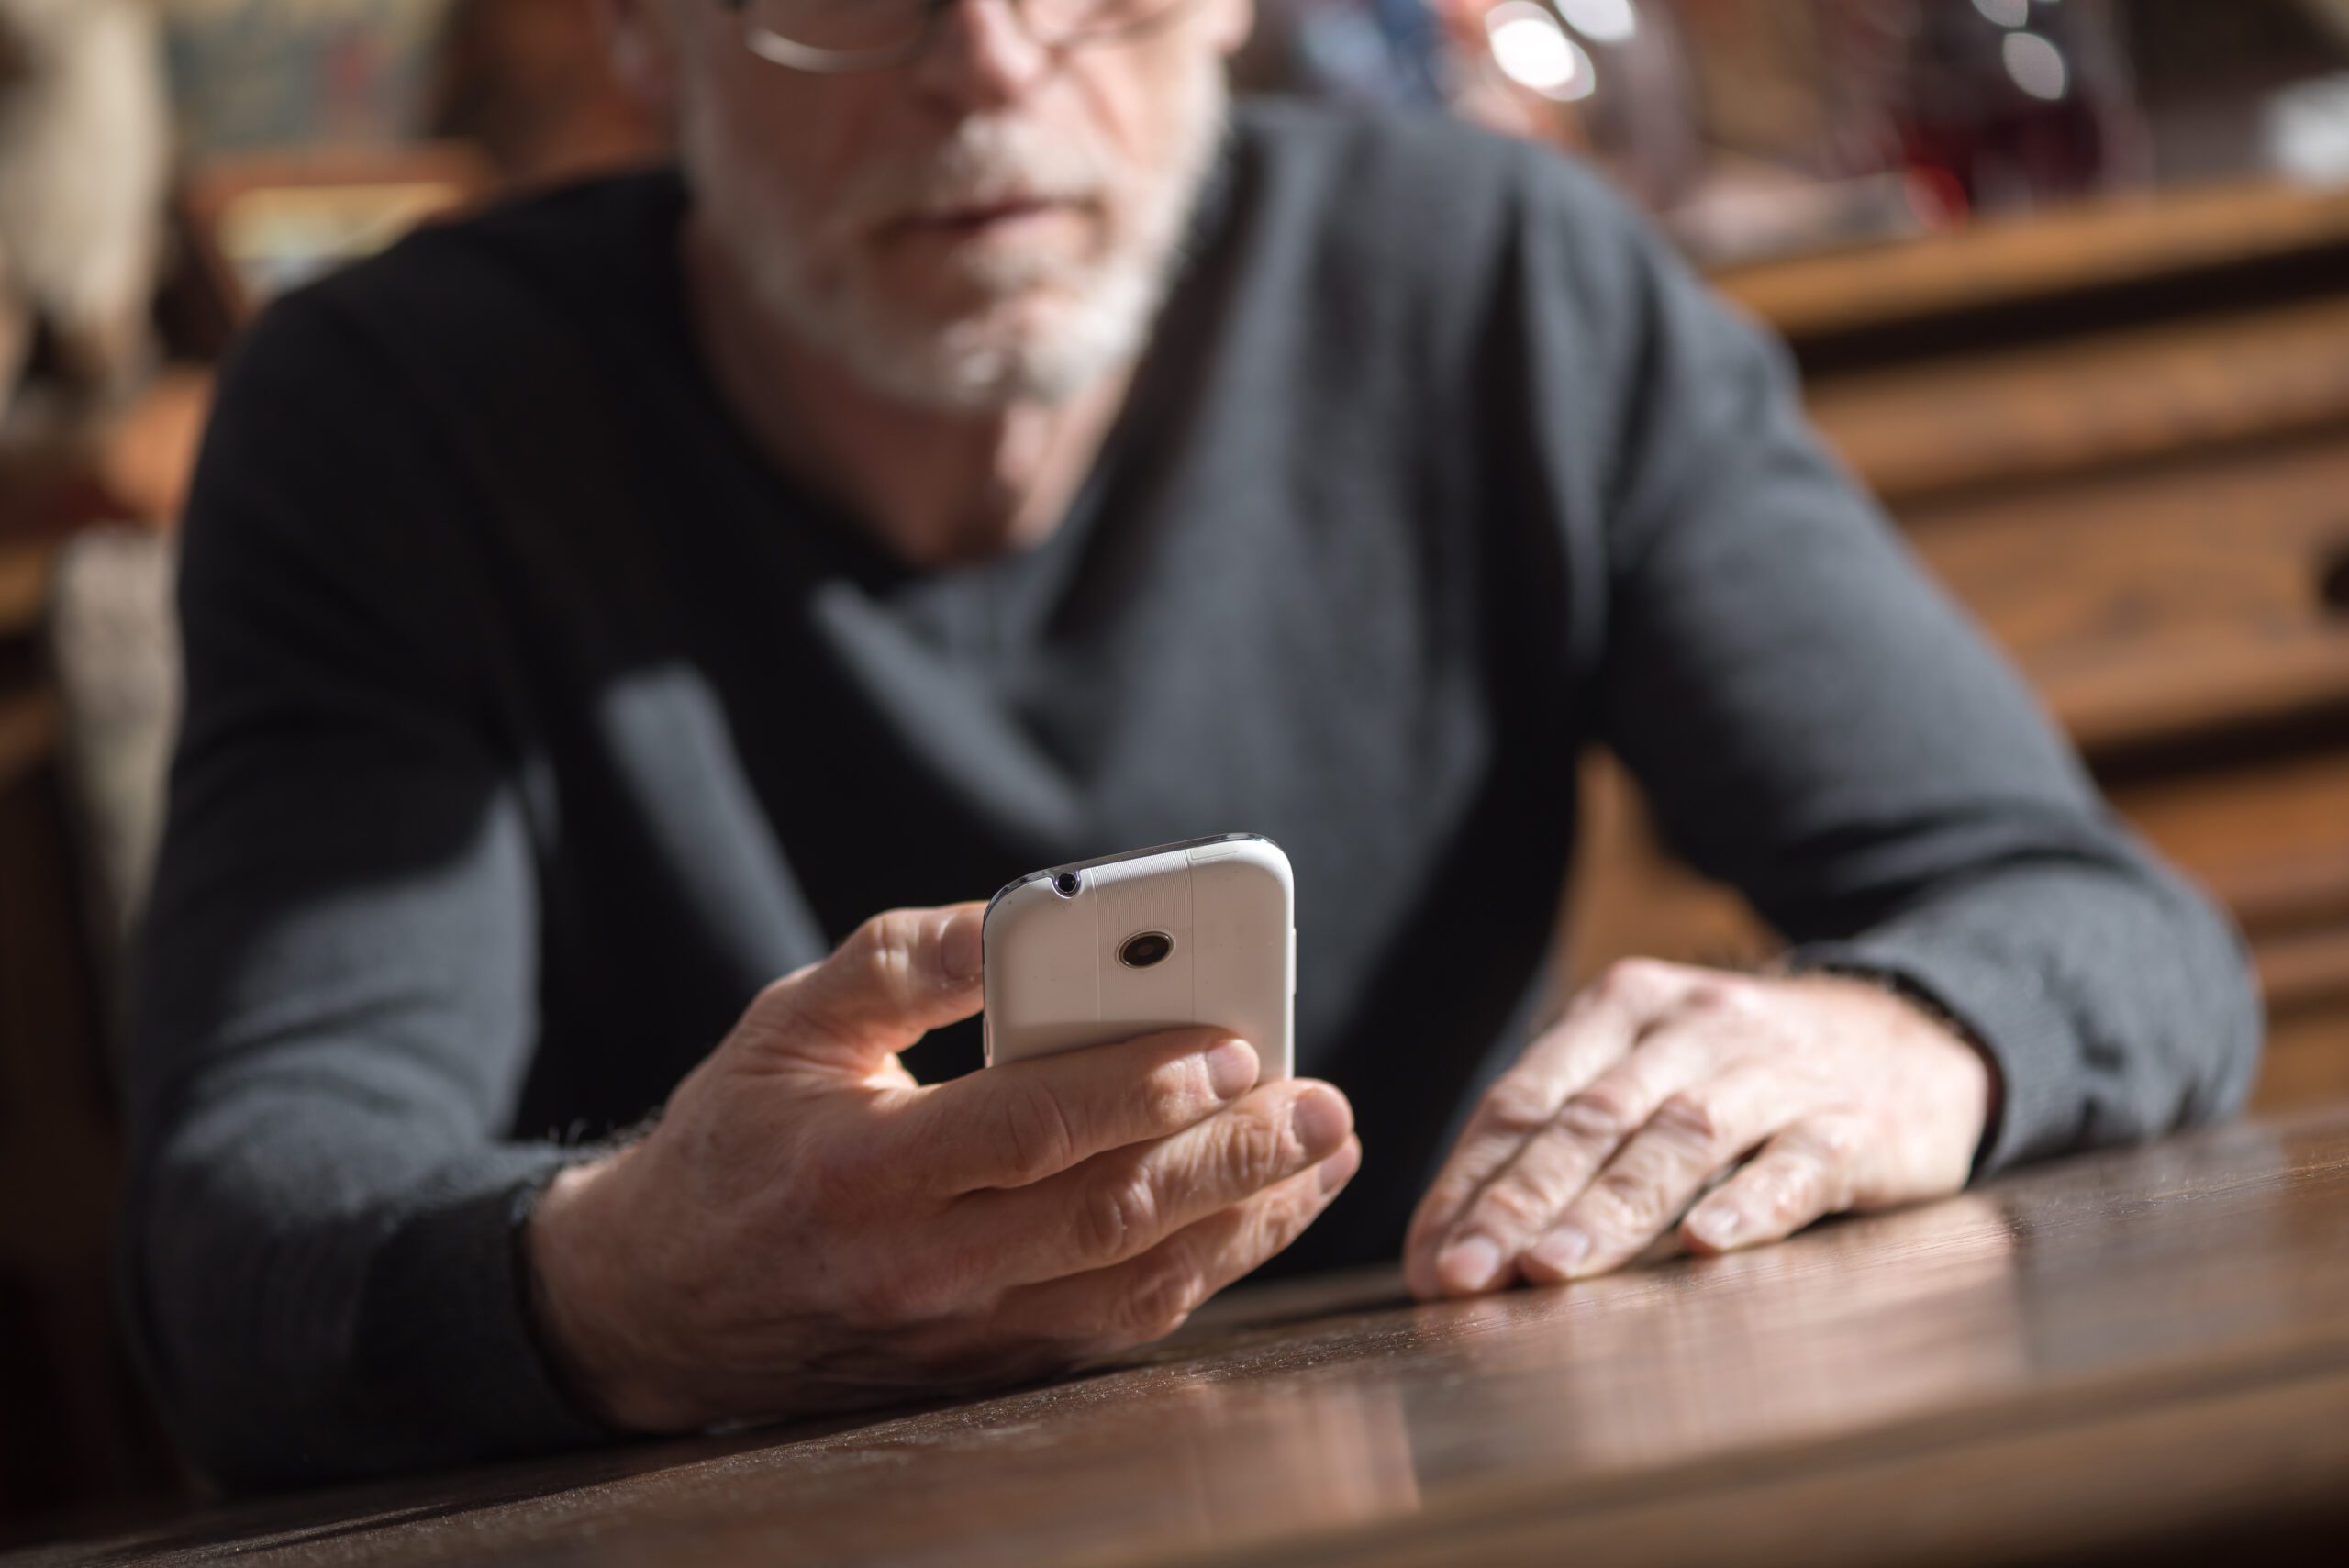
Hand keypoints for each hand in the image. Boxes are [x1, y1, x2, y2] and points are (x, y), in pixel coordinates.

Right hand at [525, 902, 1358, 1432]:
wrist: (656, 1308)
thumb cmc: (738, 1140)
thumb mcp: (789, 1024)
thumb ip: (902, 961)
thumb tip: (1022, 916)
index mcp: (865, 1173)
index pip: (1031, 1129)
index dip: (1140, 1087)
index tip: (1235, 1042)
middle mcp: (920, 1271)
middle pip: (1109, 1217)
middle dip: (1232, 1158)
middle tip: (1324, 1104)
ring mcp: (960, 1337)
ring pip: (1133, 1287)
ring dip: (1245, 1223)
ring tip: (1323, 1155)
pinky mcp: (986, 1371)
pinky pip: (1115, 1327)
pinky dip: (1200, 1272)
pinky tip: (1256, 1214)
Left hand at [1403, 959, 1992, 1298]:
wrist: (1914, 1033)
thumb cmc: (1746, 1076)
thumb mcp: (1651, 1071)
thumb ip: (1566, 1138)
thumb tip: (1456, 1240)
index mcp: (1622, 1009)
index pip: (1525, 1100)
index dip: (1470, 1182)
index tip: (1430, 1260)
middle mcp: (1692, 1027)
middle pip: (1589, 1119)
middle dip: (1519, 1203)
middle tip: (1468, 1277)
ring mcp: (1779, 1070)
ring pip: (1680, 1137)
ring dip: (1610, 1210)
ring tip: (1553, 1270)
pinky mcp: (1860, 1122)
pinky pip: (1799, 1160)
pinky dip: (1750, 1203)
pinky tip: (1705, 1247)